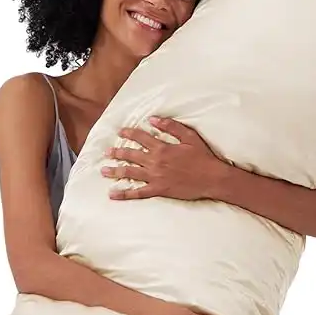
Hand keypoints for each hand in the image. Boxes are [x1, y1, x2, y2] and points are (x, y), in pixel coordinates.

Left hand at [102, 116, 226, 200]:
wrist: (212, 178)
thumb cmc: (203, 157)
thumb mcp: (189, 136)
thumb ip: (170, 127)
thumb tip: (153, 119)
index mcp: (162, 147)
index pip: (141, 138)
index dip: (129, 133)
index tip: (120, 131)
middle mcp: (155, 161)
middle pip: (131, 155)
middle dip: (117, 152)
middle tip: (107, 152)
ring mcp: (155, 177)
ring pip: (130, 173)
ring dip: (115, 171)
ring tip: (103, 170)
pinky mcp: (158, 190)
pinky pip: (137, 192)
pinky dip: (124, 194)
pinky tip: (112, 194)